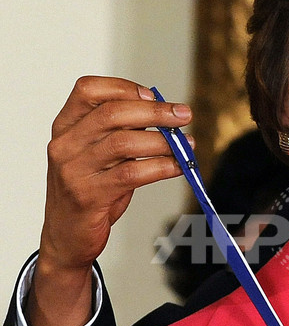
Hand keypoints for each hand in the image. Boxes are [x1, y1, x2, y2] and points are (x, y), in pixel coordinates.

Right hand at [28, 76, 192, 325]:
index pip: (88, 90)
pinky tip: (178, 167)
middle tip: (184, 115)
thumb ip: (120, 133)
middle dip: (155, 111)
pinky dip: (162, 167)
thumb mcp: (97, 155)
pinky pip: (133, 174)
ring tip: (186, 146)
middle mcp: (65, 144)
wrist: (67, 238)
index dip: (124, 87)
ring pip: (124, 142)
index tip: (153, 95)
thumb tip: (167, 117)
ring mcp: (74, 170)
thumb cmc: (89, 191)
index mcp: (65, 127)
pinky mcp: (89, 195)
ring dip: (163, 141)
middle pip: (112, 113)